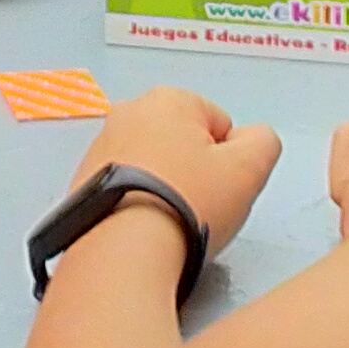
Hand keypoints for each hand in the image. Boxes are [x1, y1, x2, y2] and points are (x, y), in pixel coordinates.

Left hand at [64, 86, 281, 257]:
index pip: (220, 125)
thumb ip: (264, 142)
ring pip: (154, 164)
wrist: (125, 248)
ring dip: (165, 186)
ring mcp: (102, 144)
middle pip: (184, 141)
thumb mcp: (248, 170)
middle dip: (196, 170)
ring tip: (169, 217)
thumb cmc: (186, 205)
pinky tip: (144, 223)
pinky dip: (136, 200)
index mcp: (170, 99)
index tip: (220, 187)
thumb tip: (254, 139)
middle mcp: (129, 112)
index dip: (229, 161)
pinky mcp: (85, 177)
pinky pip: (126, 185)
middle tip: (199, 204)